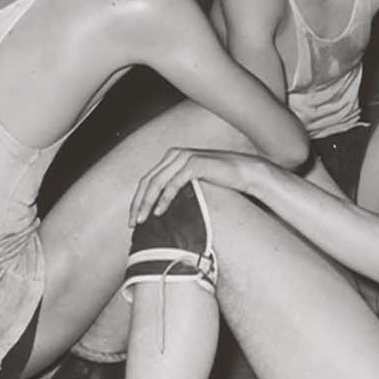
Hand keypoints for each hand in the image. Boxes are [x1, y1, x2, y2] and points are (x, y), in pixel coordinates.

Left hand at [129, 146, 262, 224]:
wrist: (245, 172)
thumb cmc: (220, 179)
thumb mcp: (192, 182)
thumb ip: (176, 187)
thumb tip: (158, 209)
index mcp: (171, 158)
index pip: (147, 180)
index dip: (137, 200)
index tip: (133, 220)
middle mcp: (174, 154)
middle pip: (147, 181)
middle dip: (138, 204)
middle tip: (133, 224)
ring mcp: (184, 157)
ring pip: (157, 183)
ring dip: (147, 203)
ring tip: (142, 221)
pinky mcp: (195, 163)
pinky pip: (174, 183)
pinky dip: (164, 199)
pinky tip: (160, 212)